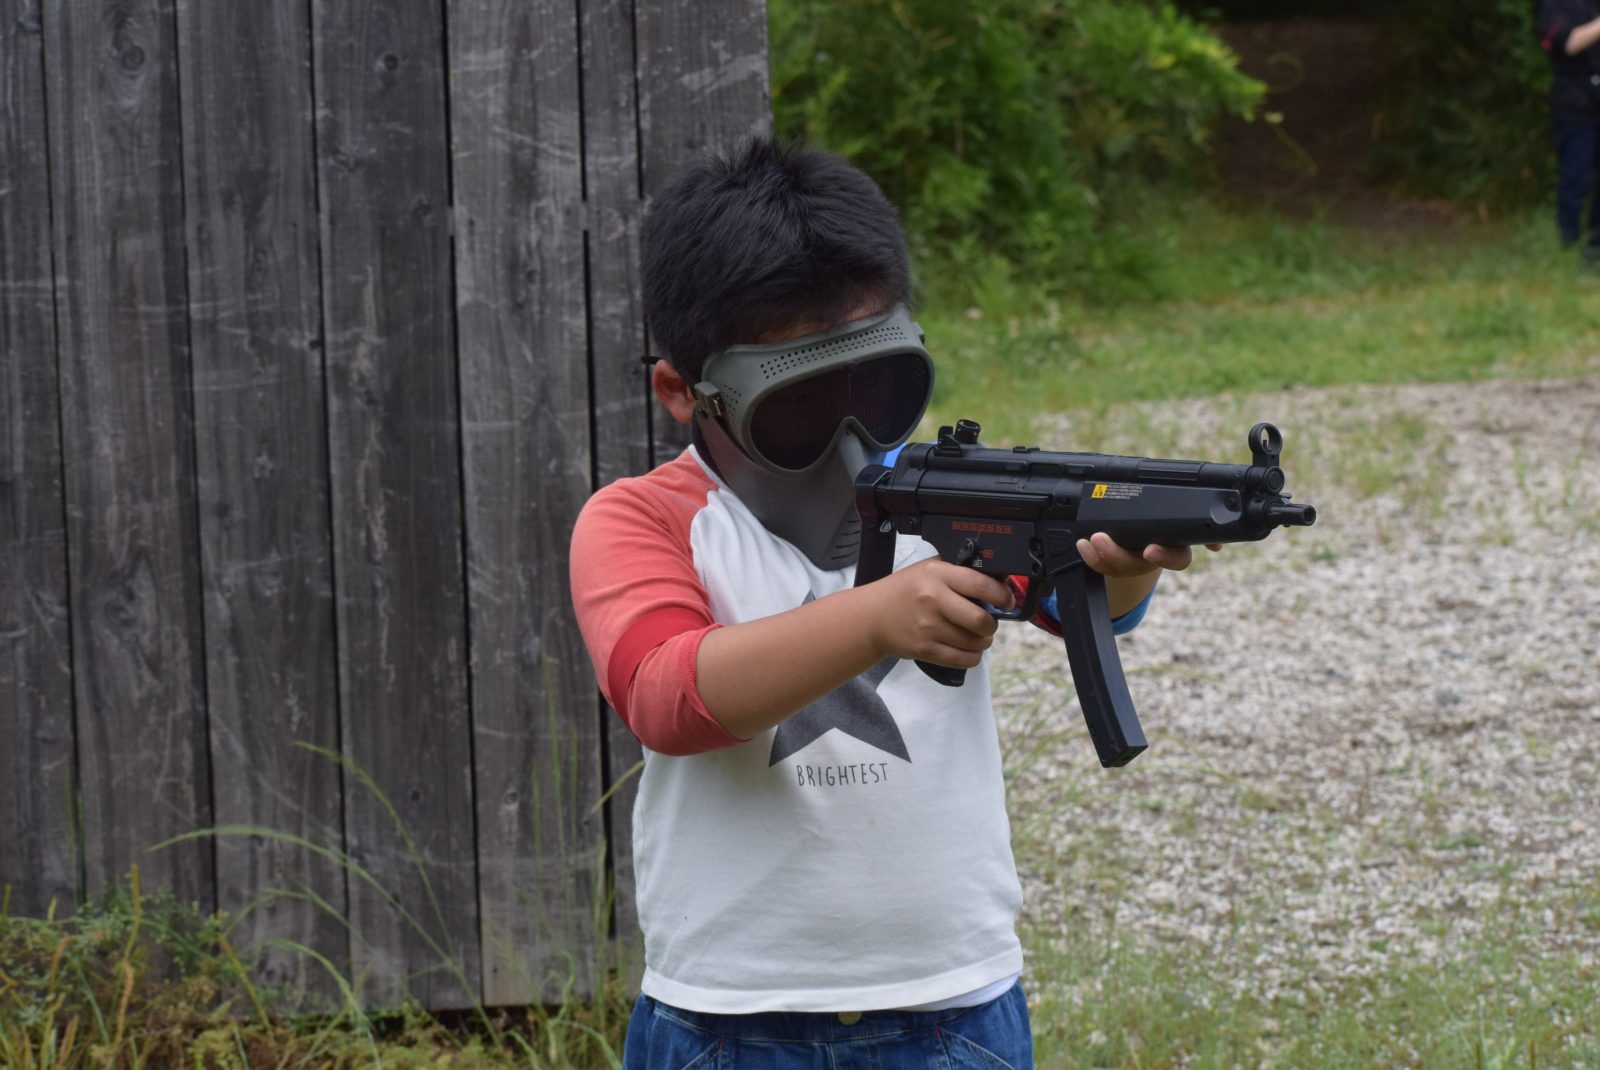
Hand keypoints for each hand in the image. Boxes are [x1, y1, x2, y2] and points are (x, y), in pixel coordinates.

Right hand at [866, 558, 1015, 668]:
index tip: (1006, 601)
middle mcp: (933, 600)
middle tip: (988, 622)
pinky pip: (963, 659)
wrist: (872, 616)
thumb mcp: (929, 570)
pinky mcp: (925, 649)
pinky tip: (968, 648)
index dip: (1002, 595)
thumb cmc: (905, 590)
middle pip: (981, 620)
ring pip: (975, 643)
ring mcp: (929, 627)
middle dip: (992, 624)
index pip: (982, 585)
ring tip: (975, 635)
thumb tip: (998, 581)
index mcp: (937, 575)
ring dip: (983, 641)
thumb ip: (959, 572)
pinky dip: (973, 656)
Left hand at [1075, 532, 1220, 576]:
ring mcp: (1129, 563)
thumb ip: (1200, 529)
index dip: (1164, 556)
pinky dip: (1090, 556)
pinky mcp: (1111, 562)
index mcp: (1174, 549)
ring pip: (1114, 565)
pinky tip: (1081, 544)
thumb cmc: (1168, 528)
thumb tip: (1219, 543)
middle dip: (1118, 555)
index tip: (1150, 549)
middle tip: (1102, 540)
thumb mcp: (1185, 526)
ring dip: (1099, 553)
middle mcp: (1150, 560)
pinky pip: (1099, 565)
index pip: (1176, 558)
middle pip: (1136, 566)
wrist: (1150, 541)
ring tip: (1087, 539)